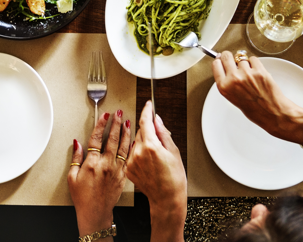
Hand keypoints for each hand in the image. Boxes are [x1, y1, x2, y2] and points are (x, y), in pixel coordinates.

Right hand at [69, 109, 130, 236]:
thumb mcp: (72, 177)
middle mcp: (106, 165)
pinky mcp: (122, 176)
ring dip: (125, 133)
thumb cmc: (83, 197)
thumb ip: (75, 158)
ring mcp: (116, 170)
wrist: (95, 212)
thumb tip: (77, 143)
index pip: (97, 138)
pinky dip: (131, 148)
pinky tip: (133, 141)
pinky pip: (128, 158)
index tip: (105, 116)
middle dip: (116, 124)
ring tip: (127, 122)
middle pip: (112, 139)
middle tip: (118, 113)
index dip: (101, 125)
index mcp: (92, 163)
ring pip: (122, 147)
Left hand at [125, 101, 185, 239]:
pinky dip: (138, 154)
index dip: (147, 110)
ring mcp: (131, 161)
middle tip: (159, 140)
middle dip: (148, 130)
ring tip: (155, 156)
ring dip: (143, 143)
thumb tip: (157, 119)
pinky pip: (132, 154)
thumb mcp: (174, 152)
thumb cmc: (174, 179)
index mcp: (151, 146)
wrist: (166, 199)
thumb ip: (163, 133)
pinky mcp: (128, 169)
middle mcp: (138, 153)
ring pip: (135, 143)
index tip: (148, 105)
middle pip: (140, 131)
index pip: (145, 121)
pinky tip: (148, 163)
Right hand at [212, 51, 302, 144]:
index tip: (222, 59)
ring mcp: (247, 74)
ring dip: (245, 64)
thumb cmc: (254, 109)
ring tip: (251, 75)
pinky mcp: (259, 71)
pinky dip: (255, 64)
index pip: (216, 64)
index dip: (220, 60)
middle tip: (234, 61)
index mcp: (224, 87)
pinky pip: (253, 59)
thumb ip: (228, 82)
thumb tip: (226, 68)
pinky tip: (257, 73)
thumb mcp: (233, 98)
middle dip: (230, 57)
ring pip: (242, 58)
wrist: (272, 113)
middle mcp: (234, 79)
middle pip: (227, 56)